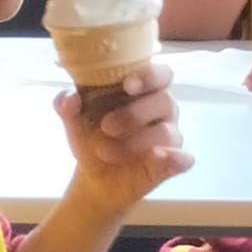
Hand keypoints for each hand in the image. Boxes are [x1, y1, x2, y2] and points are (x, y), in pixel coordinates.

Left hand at [56, 61, 192, 222]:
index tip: (127, 85)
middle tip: (106, 126)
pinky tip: (158, 156)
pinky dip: (174, 157)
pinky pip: (184, 158)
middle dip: (135, 113)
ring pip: (166, 131)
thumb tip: (68, 98)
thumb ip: (69, 108)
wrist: (93, 177)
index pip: (160, 74)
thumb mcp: (75, 123)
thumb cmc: (91, 138)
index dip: (149, 75)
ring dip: (136, 141)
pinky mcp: (172, 163)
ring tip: (105, 151)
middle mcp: (162, 110)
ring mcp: (170, 136)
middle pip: (164, 100)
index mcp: (144, 91)